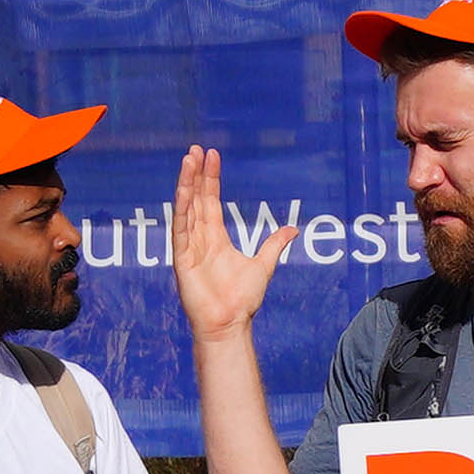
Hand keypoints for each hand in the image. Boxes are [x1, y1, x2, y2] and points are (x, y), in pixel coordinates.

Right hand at [167, 147, 282, 339]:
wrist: (230, 323)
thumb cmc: (242, 300)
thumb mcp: (264, 265)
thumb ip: (274, 244)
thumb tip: (293, 229)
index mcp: (215, 238)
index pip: (210, 201)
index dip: (210, 179)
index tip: (211, 156)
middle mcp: (200, 239)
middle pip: (196, 199)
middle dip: (195, 175)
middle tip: (195, 150)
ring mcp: (189, 248)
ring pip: (186, 209)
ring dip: (186, 185)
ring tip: (188, 160)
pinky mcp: (182, 259)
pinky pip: (180, 230)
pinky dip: (180, 210)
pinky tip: (182, 191)